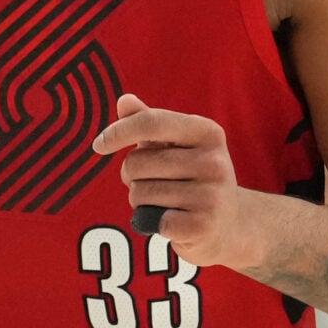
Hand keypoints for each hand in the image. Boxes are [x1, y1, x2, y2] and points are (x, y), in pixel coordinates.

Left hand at [92, 93, 261, 268]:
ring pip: (139, 193)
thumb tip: (125, 101)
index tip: (98, 144)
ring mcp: (211, 195)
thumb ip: (149, 123)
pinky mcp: (201, 226)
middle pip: (137, 162)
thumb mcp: (177, 146)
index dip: (118, 131)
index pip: (152, 122)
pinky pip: (149, 218)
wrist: (229, 226)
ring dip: (140, 201)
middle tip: (154, 183)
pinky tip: (171, 222)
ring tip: (165, 203)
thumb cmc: (193, 178)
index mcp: (207, 132)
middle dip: (131, 176)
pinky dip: (149, 222)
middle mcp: (213, 161)